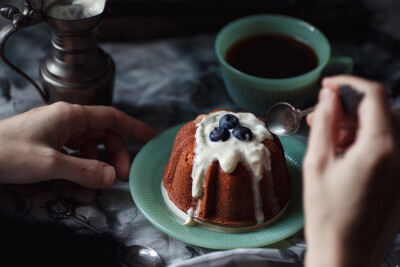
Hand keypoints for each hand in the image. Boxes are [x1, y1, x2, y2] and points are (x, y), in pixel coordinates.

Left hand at [0, 102, 155, 187]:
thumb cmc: (8, 153)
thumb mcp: (49, 164)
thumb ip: (84, 170)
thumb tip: (111, 177)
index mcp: (70, 116)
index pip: (111, 117)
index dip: (133, 127)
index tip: (150, 137)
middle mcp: (67, 120)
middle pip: (103, 133)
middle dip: (115, 154)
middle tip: (119, 176)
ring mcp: (57, 131)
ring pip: (90, 144)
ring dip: (98, 161)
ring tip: (97, 180)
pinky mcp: (49, 143)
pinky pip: (75, 151)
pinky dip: (83, 163)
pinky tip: (79, 176)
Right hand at [303, 75, 399, 266]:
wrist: (346, 255)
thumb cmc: (328, 216)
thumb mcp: (318, 164)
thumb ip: (326, 124)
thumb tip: (329, 96)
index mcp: (380, 149)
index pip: (373, 96)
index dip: (348, 84)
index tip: (329, 86)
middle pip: (383, 110)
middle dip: (351, 106)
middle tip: (322, 115)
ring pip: (387, 128)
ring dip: (359, 124)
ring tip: (329, 137)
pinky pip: (391, 147)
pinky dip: (368, 141)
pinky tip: (344, 153)